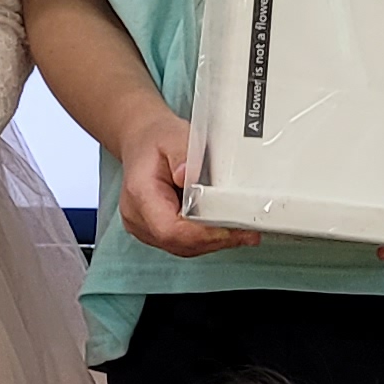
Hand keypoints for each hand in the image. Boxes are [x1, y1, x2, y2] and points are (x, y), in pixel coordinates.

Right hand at [115, 108, 253, 258]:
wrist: (142, 141)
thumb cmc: (156, 140)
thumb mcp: (174, 136)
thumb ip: (185, 156)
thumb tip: (193, 178)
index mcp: (140, 194)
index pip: (170, 229)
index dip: (203, 234)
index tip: (231, 228)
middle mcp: (137, 216)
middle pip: (179, 243)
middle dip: (215, 239)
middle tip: (246, 231)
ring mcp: (144, 227)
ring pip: (182, 247)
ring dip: (213, 241)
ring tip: (240, 231)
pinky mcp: (155, 231)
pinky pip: (182, 243)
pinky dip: (204, 238)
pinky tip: (223, 229)